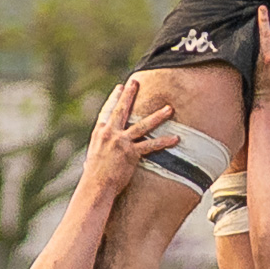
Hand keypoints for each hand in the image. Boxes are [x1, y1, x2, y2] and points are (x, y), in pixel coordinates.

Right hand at [86, 78, 176, 192]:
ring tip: (169, 108)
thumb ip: (101, 148)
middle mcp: (110, 133)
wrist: (95, 186)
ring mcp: (121, 142)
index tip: (120, 87)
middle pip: (122, 110)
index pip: (107, 110)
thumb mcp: (93, 156)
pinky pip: (151, 145)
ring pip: (142, 125)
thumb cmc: (93, 176)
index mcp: (99, 132)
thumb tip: (100, 151)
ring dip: (158, 116)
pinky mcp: (131, 153)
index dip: (114, 98)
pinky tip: (176, 138)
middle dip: (130, 94)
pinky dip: (164, 141)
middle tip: (136, 81)